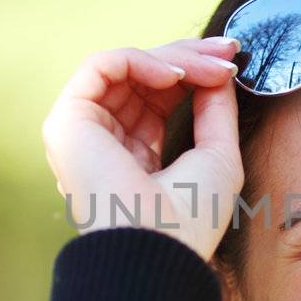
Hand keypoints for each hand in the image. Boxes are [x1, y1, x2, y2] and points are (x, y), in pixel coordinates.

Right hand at [41, 36, 243, 263]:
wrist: (159, 250)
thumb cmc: (190, 219)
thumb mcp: (218, 156)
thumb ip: (216, 110)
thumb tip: (219, 70)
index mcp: (133, 156)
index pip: (158, 97)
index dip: (193, 72)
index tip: (232, 60)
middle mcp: (103, 141)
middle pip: (142, 78)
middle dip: (188, 57)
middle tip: (229, 51)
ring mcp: (82, 130)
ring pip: (125, 66)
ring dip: (173, 58)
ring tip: (209, 66)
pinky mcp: (67, 120)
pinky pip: (102, 65)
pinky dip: (141, 60)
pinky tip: (175, 75)